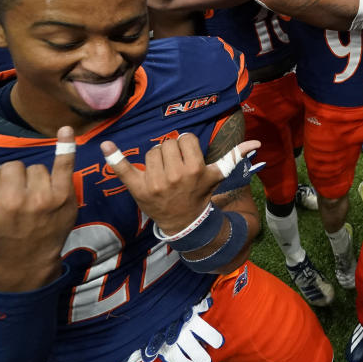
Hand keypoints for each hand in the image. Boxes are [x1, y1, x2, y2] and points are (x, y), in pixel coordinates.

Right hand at [0, 127, 78, 291]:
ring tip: (30, 202)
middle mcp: (11, 203)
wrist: (27, 266)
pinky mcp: (63, 196)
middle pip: (9, 167)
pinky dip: (66, 145)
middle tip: (12, 202)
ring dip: (31, 180)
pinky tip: (67, 130)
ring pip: (33, 167)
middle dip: (9, 180)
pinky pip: (64, 163)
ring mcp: (40, 199)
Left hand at [103, 133, 259, 234]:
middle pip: (168, 143)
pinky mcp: (138, 189)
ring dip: (156, 159)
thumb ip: (235, 157)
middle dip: (171, 152)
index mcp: (195, 169)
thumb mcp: (218, 176)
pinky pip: (124, 169)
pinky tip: (106, 146)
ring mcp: (155, 182)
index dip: (187, 147)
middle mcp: (175, 175)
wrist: (185, 222)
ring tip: (162, 173)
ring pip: (151, 152)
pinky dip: (114, 157)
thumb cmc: (200, 195)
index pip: (185, 139)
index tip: (188, 159)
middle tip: (175, 168)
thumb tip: (256, 143)